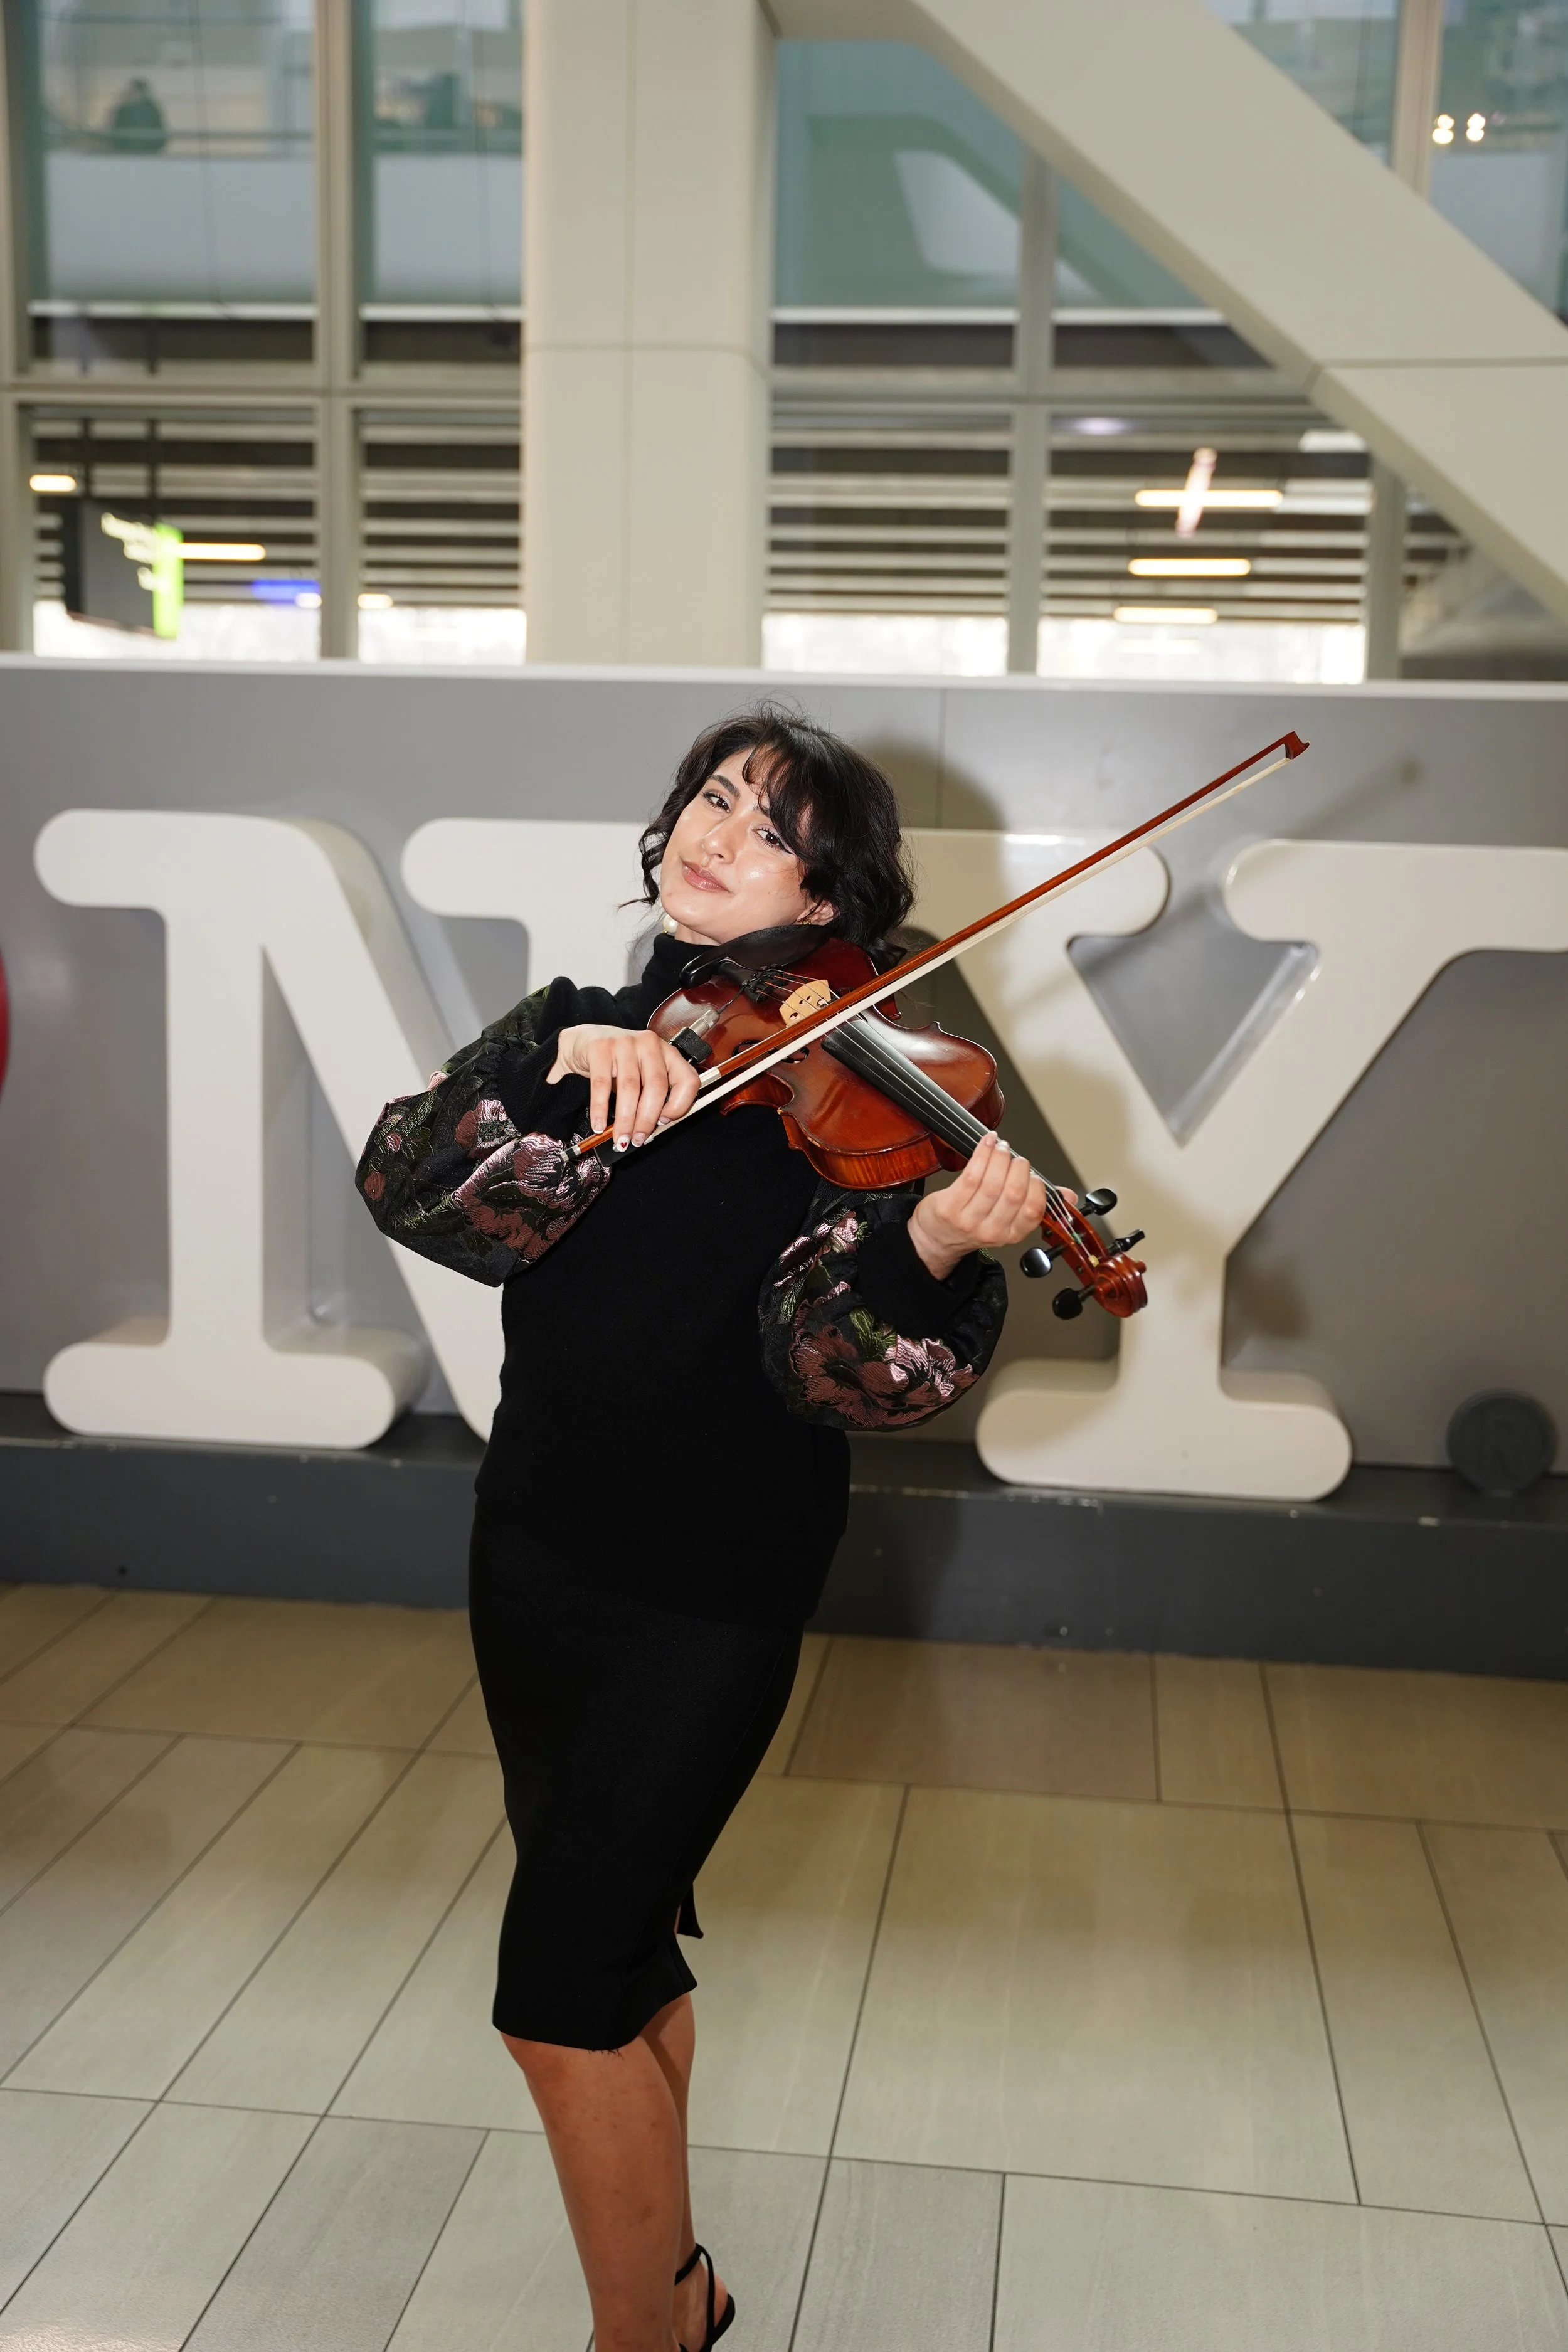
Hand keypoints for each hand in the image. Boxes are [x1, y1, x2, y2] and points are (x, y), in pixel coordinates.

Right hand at [548, 1024, 701, 1148]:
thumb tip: (650, 1129)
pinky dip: (600, 1109)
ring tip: (621, 1138)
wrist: (585, 1042)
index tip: (664, 1122)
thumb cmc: (619, 1063)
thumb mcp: (643, 1075)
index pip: (687, 1080)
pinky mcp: (600, 1048)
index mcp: (668, 1053)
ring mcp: (625, 1043)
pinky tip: (599, 1124)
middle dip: (647, 1119)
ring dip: (625, 1119)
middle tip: (638, 1139)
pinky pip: (601, 1084)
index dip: (680, 1105)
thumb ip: (652, 1096)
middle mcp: (650, 1045)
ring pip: (630, 1088)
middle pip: (656, 1087)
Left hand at [908, 1132, 1060, 1281]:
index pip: (1032, 1211)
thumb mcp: (1008, 1221)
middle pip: (1013, 1193)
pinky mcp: (950, 1206)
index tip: (1032, 1174)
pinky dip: (982, 1154)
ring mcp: (969, 1220)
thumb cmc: (973, 1224)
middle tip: (1016, 1157)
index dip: (1036, 1188)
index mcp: (1011, 1234)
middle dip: (1019, 1168)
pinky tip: (987, 1143)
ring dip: (1000, 1158)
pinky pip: (971, 1175)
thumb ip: (1036, 1205)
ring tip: (1001, 1148)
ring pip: (992, 1183)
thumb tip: (1068, 1196)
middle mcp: (991, 1230)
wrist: (937, 1239)